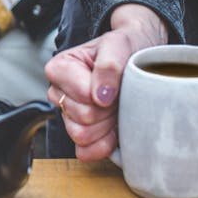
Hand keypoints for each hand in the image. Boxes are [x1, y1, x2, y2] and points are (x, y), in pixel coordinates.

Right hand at [45, 4, 167, 160]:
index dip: (104, 93)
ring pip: (82, 136)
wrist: (138, 57)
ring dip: (106, 125)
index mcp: (60, 68)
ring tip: (117, 106)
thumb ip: (108, 66)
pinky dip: (104, 144)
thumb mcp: (120, 45)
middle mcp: (59, 93)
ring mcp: (68, 115)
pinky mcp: (80, 134)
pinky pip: (85, 152)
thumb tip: (100, 96)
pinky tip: (114, 127)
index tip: (115, 81)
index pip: (82, 96)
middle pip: (82, 118)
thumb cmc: (125, 47)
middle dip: (107, 109)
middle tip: (119, 93)